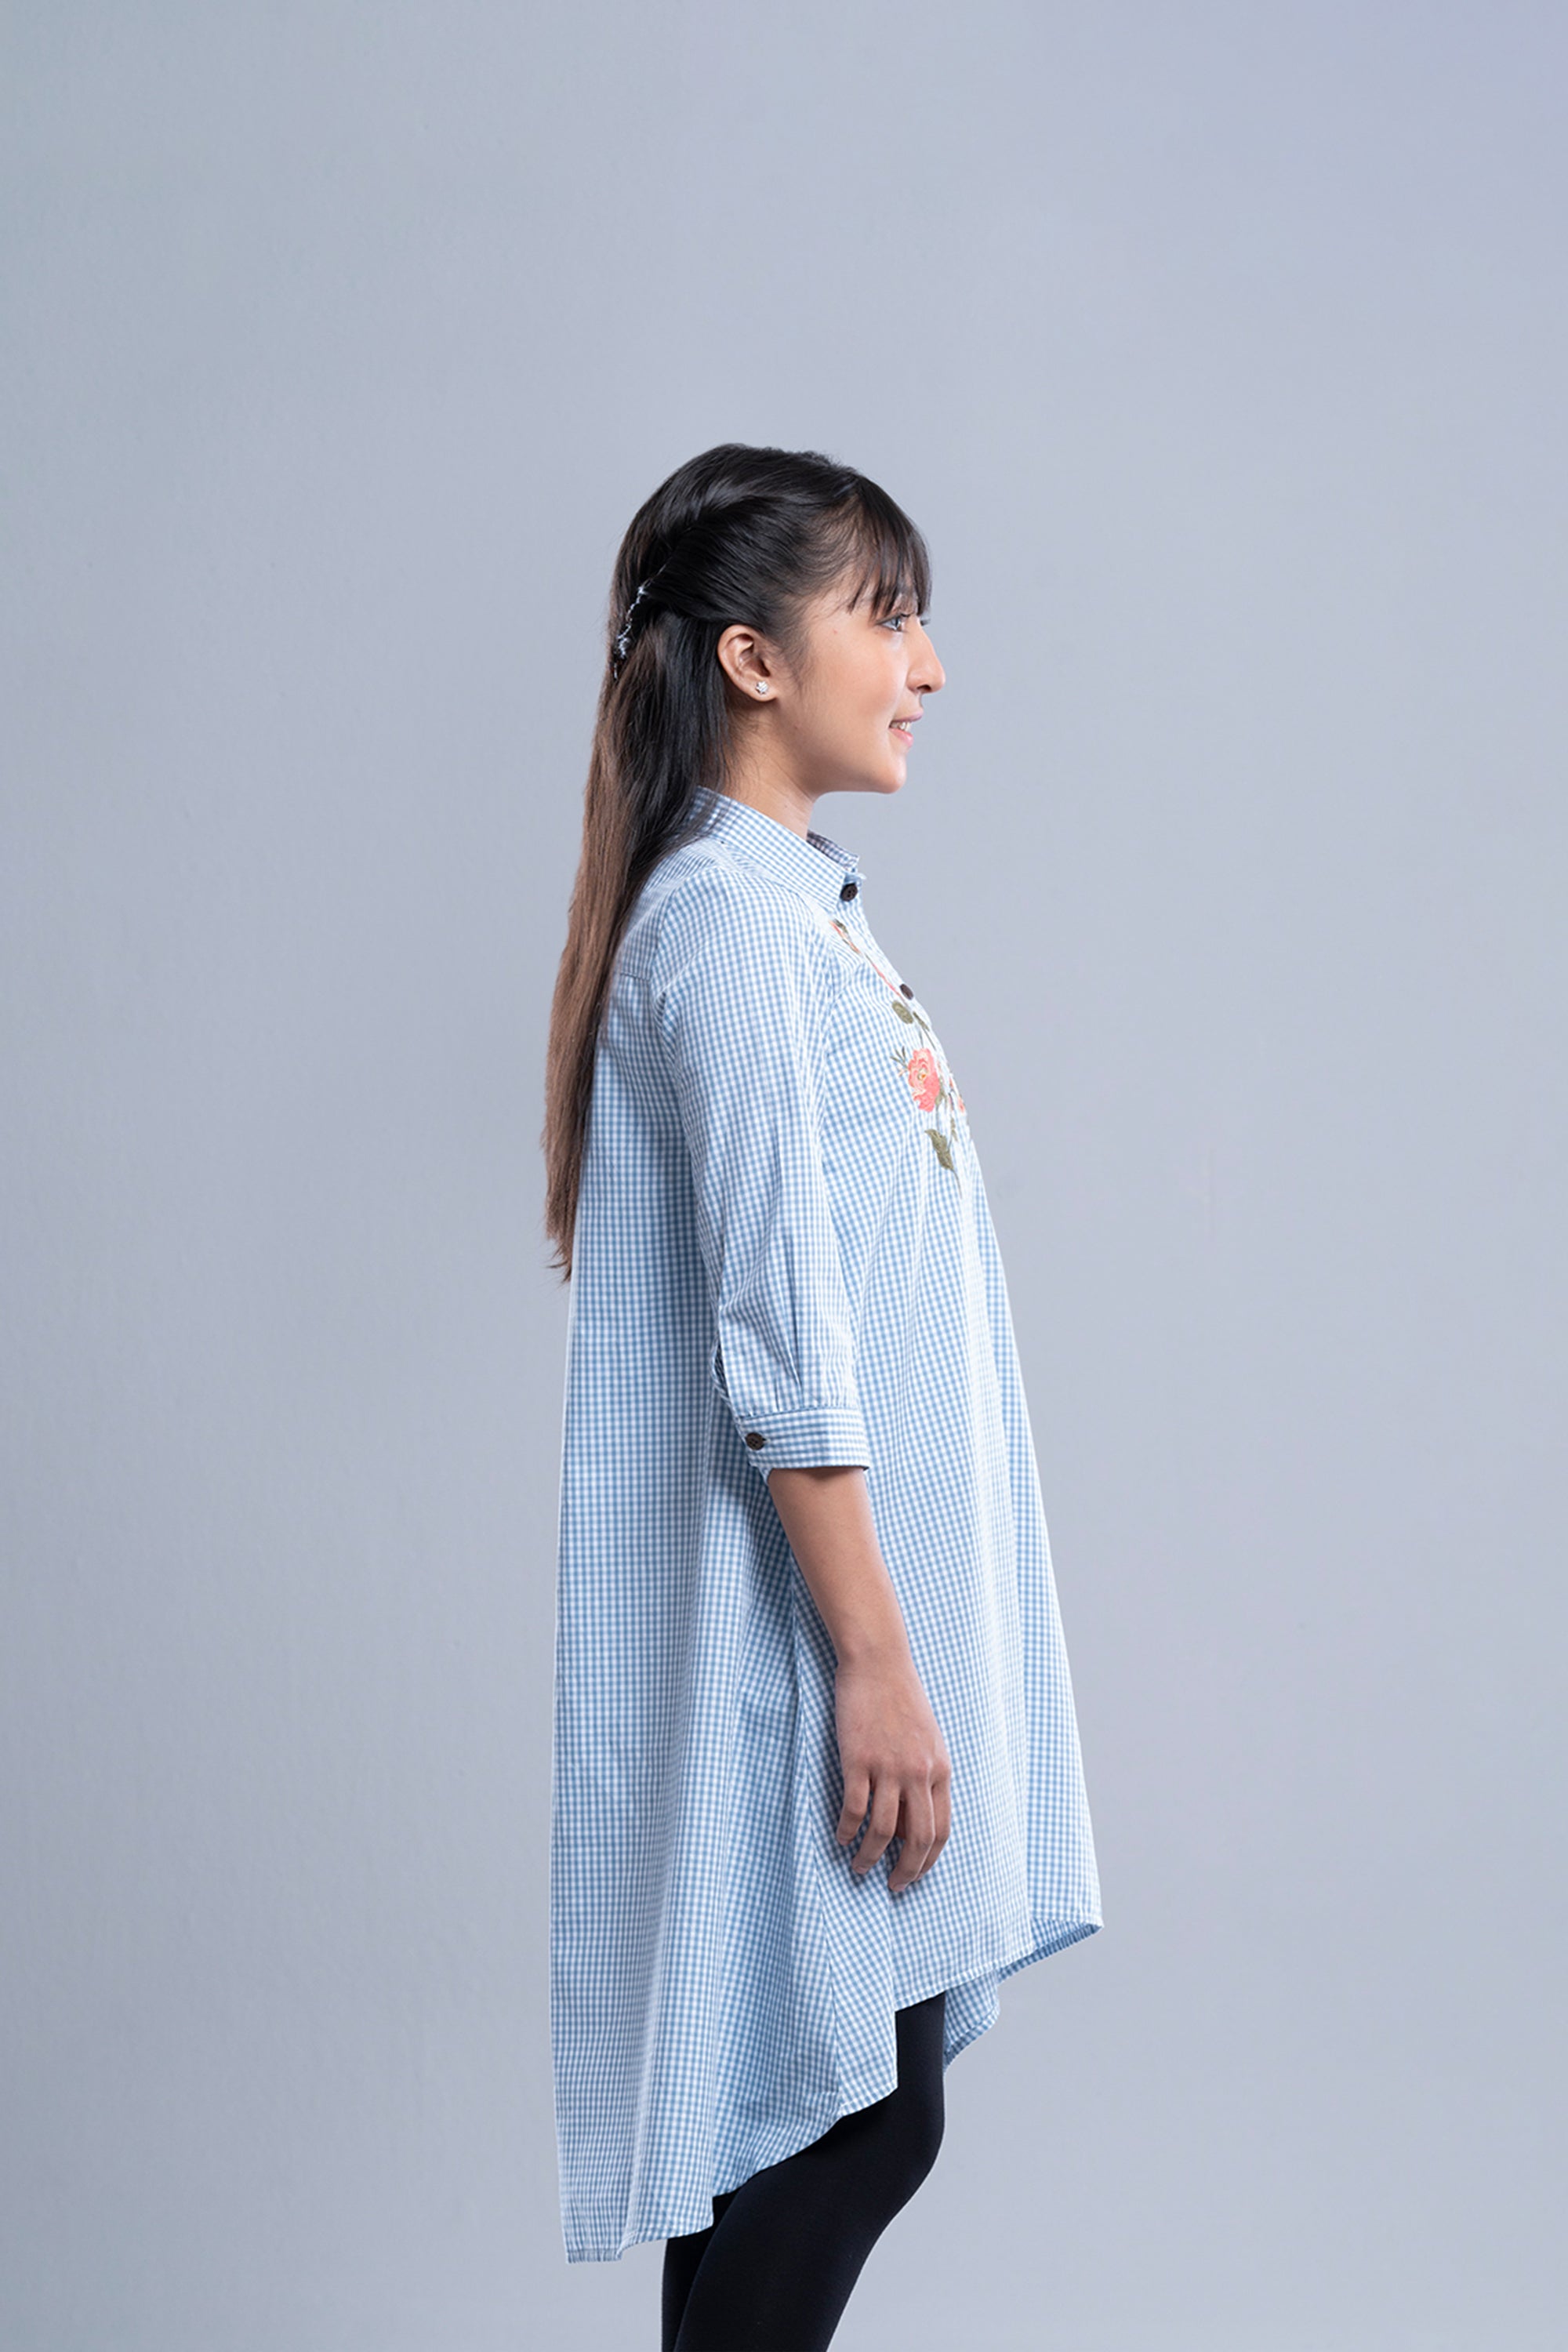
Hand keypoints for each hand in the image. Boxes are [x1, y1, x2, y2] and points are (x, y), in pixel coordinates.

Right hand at [833, 1651, 951, 1893]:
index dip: (928, 1860)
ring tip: (859, 1866)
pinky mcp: (858, 1760)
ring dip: (870, 1856)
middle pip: (917, 1838)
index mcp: (939, 1769)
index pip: (940, 1829)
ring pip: (883, 1830)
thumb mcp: (927, 1741)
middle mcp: (918, 1773)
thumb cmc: (902, 1700)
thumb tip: (910, 1824)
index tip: (914, 1874)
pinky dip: (847, 1830)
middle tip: (893, 1885)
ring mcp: (888, 1767)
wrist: (879, 1663)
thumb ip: (925, 1779)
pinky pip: (854, 1808)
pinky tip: (841, 1838)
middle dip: (906, 1869)